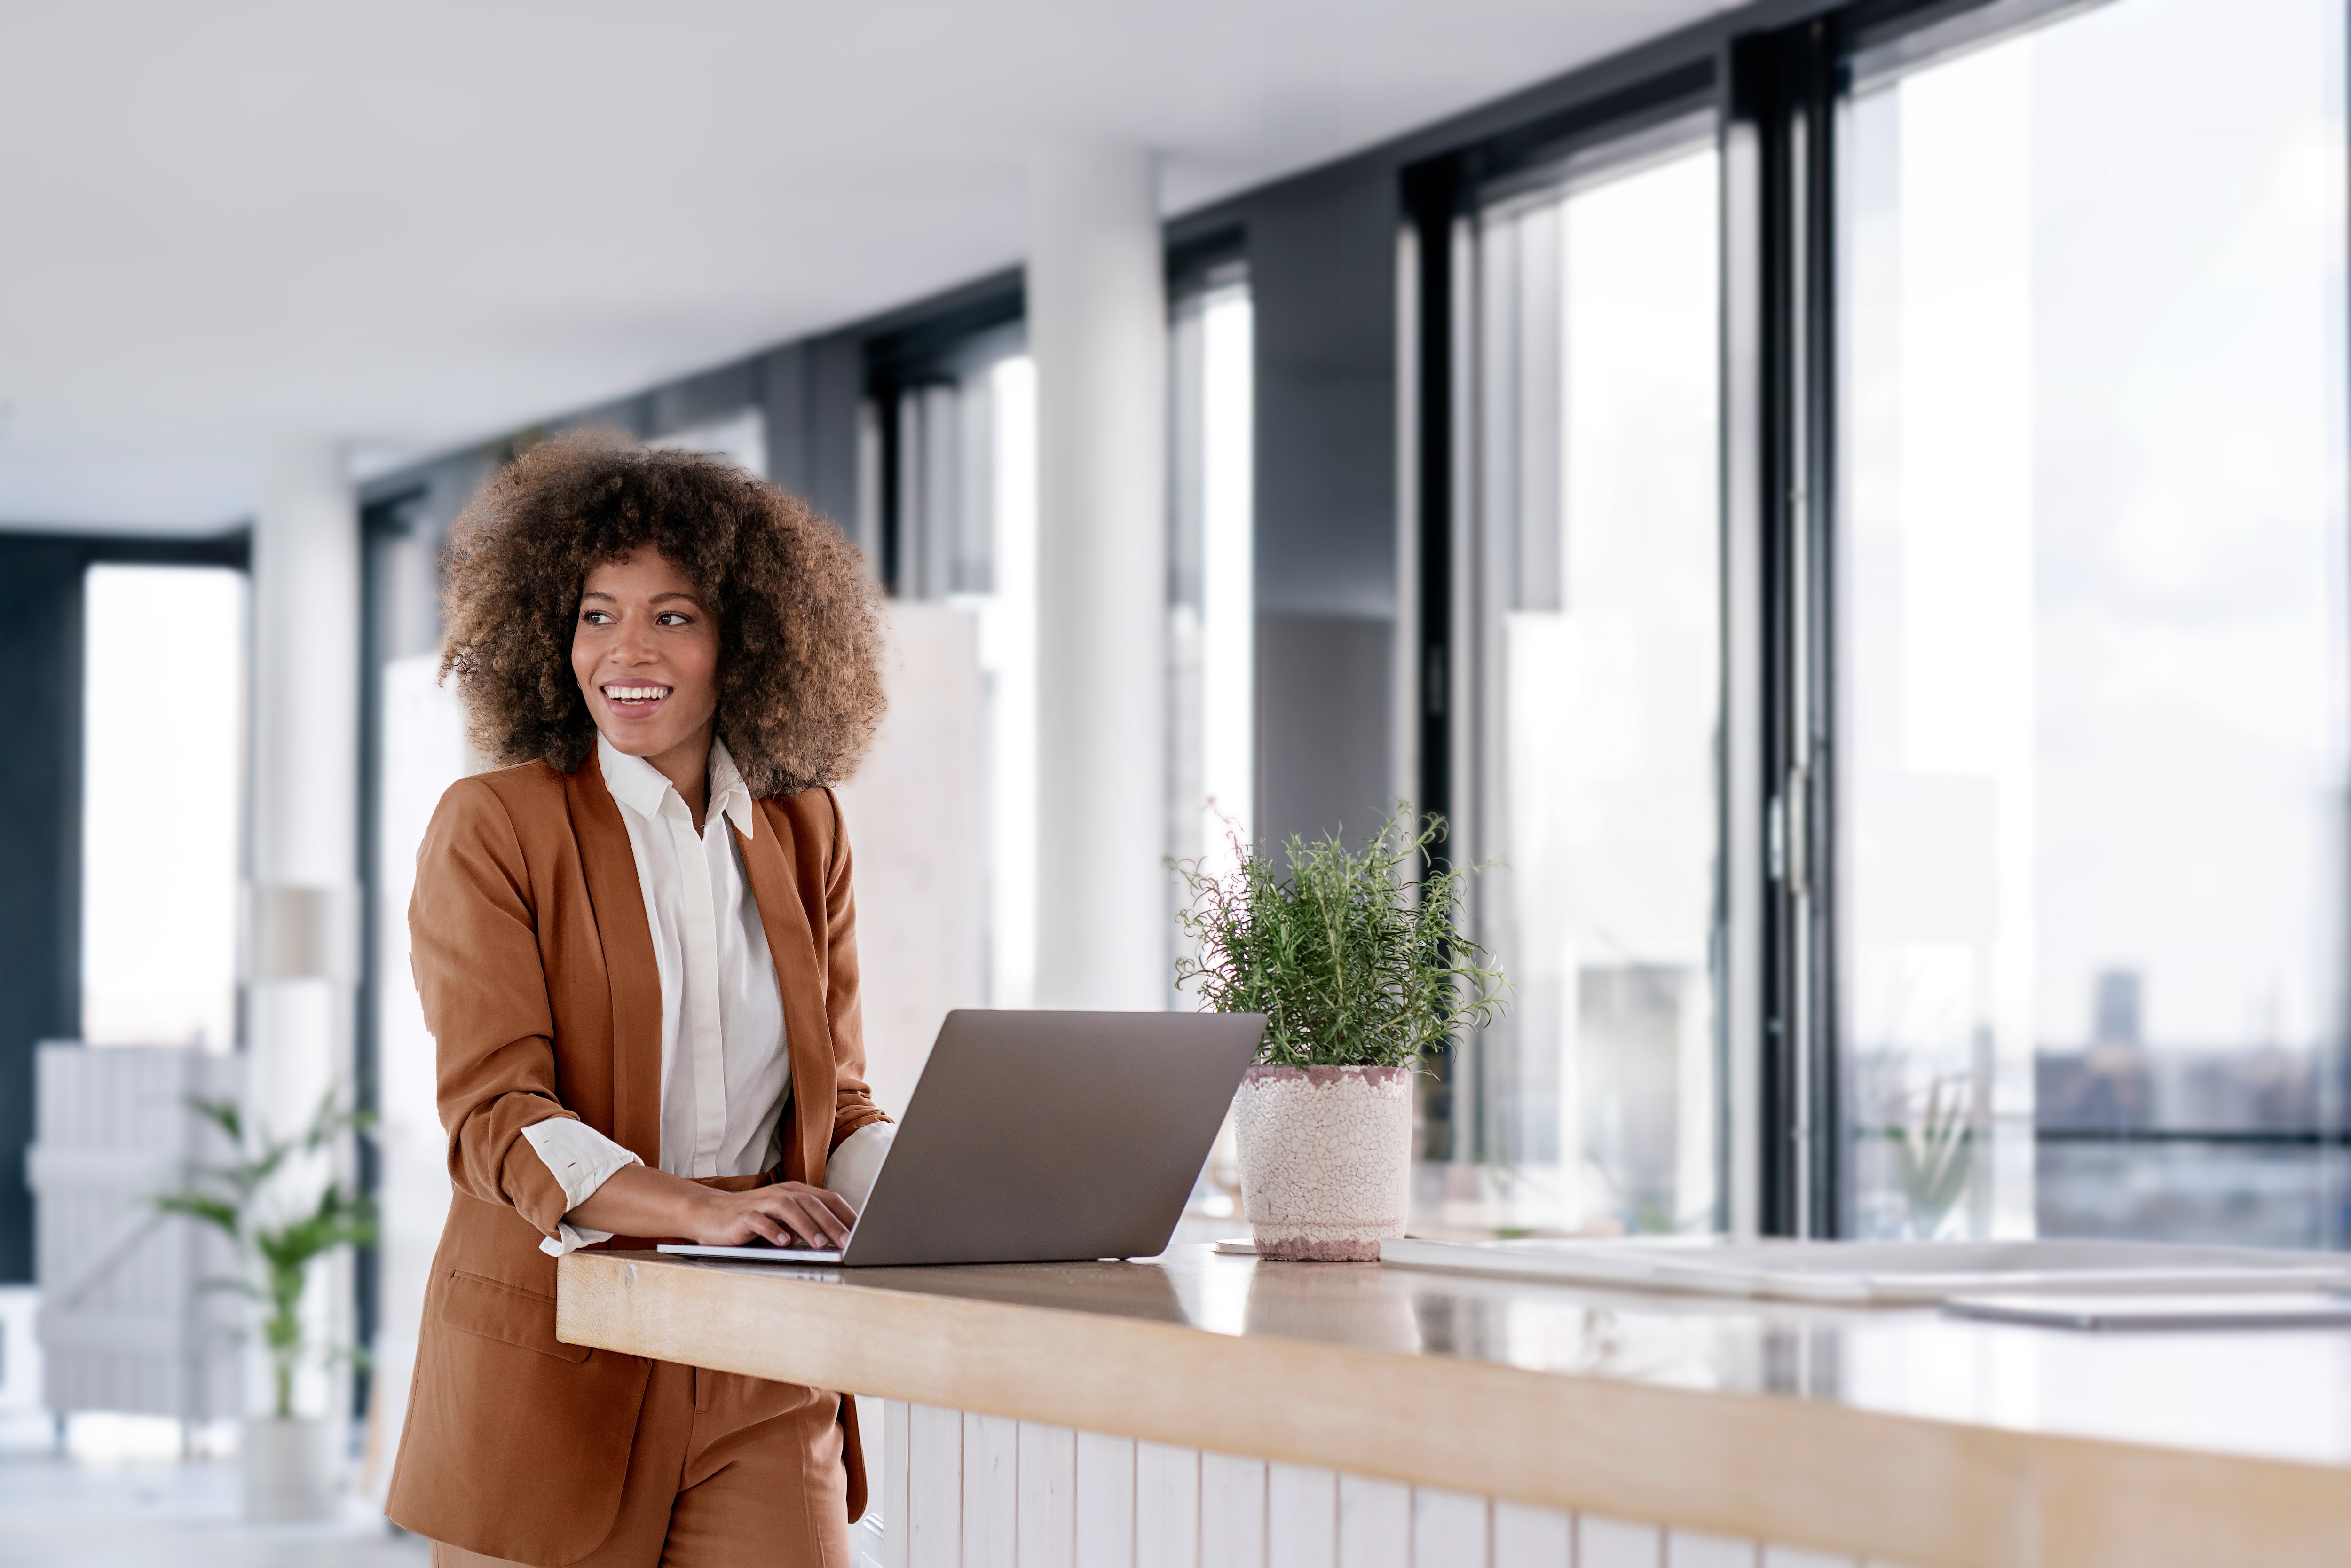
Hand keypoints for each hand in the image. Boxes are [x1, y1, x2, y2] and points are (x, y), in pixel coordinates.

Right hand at [685, 1181, 858, 1249]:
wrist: (709, 1213)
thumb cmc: (751, 1218)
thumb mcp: (783, 1218)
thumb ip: (806, 1223)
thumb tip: (836, 1238)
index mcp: (795, 1192)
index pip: (827, 1199)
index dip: (846, 1213)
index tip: (863, 1230)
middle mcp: (781, 1193)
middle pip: (812, 1204)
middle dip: (832, 1224)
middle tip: (848, 1242)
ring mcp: (762, 1203)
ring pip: (790, 1210)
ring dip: (807, 1227)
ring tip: (820, 1244)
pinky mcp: (743, 1215)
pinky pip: (761, 1221)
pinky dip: (773, 1231)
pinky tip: (784, 1242)